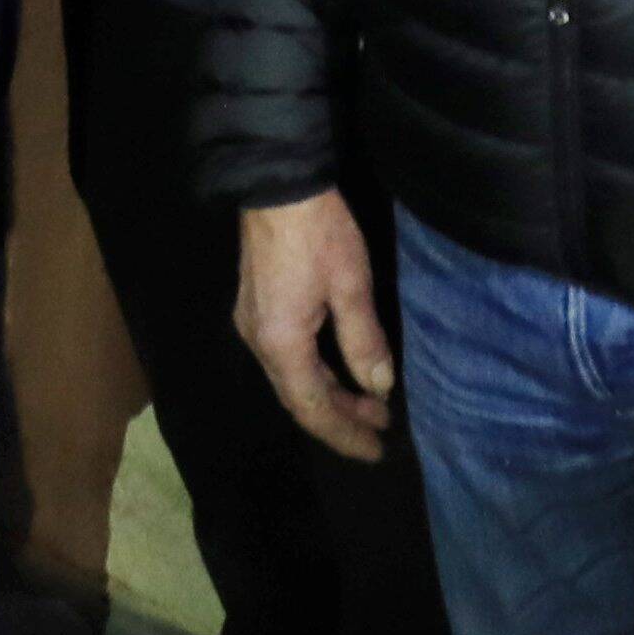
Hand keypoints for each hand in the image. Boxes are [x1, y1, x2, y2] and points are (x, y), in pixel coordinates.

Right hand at [233, 196, 396, 461]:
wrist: (277, 184)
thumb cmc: (318, 233)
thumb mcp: (351, 286)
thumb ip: (364, 341)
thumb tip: (379, 387)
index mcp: (281, 344)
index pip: (312, 408)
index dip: (344, 434)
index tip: (375, 451)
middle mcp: (259, 342)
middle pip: (299, 397)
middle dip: (340, 417)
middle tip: (380, 429)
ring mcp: (253, 323)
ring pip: (292, 377)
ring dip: (330, 392)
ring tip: (370, 403)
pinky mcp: (257, 306)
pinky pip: (287, 356)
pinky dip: (316, 370)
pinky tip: (340, 368)